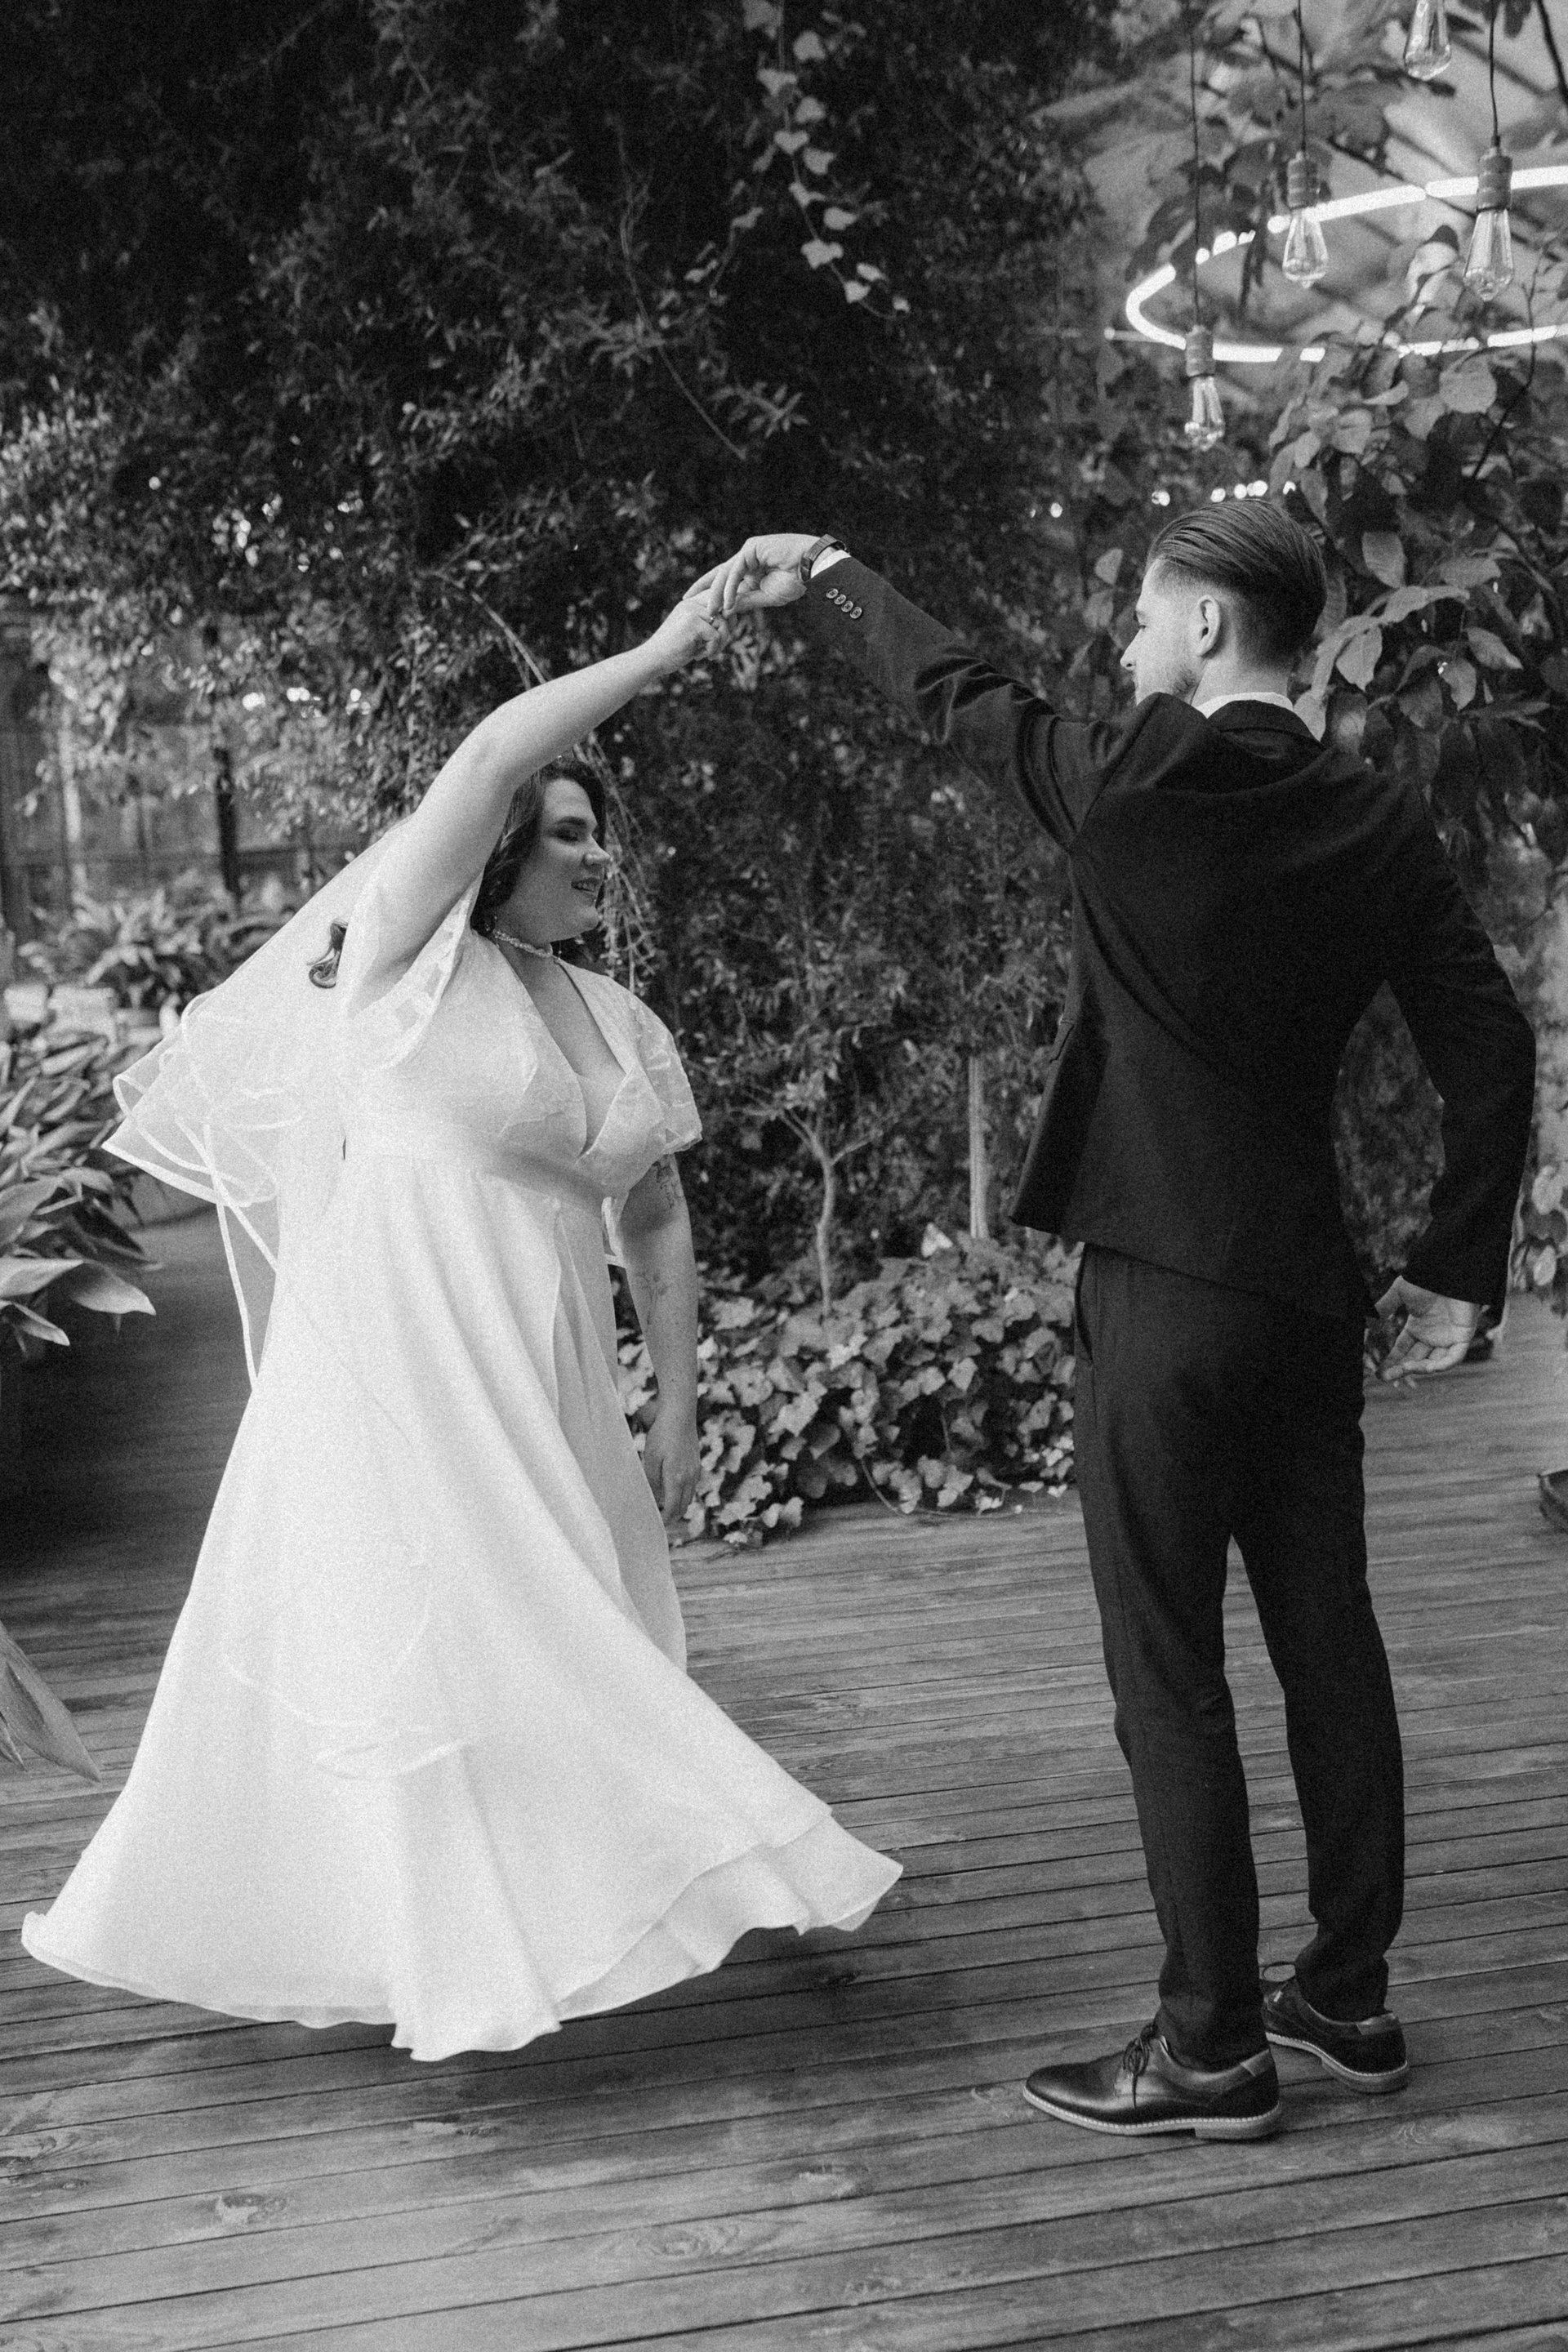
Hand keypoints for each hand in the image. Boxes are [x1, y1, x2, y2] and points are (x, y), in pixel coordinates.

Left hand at [642, 1402, 699, 1527]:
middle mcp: (689, 1478)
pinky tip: (672, 1491)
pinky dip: (682, 1494)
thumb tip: (653, 1499)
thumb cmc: (662, 1435)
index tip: (656, 1526)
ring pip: (688, 1497)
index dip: (665, 1520)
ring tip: (663, 1508)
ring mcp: (695, 1471)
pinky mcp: (696, 1465)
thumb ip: (652, 1481)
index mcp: (676, 1478)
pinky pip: (691, 1487)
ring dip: (678, 1506)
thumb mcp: (650, 1459)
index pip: (672, 1508)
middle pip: (683, 1506)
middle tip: (658, 1521)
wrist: (680, 1415)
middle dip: (672, 1516)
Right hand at [646, 593, 726, 675]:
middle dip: (728, 630)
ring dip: (720, 643)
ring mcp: (692, 611)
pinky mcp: (693, 623)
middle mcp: (691, 603)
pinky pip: (716, 636)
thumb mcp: (694, 633)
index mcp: (691, 603)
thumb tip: (734, 618)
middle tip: (717, 647)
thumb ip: (709, 623)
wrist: (653, 658)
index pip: (720, 600)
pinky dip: (711, 650)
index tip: (723, 634)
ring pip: (723, 624)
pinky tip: (698, 656)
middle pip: (726, 610)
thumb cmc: (674, 650)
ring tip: (707, 653)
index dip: (729, 616)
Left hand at [691, 533, 819, 620]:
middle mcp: (747, 557)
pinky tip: (727, 602)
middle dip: (705, 590)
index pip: (725, 579)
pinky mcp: (751, 547)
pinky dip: (731, 587)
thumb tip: (727, 609)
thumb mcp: (766, 597)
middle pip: (720, 574)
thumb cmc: (795, 581)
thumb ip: (746, 600)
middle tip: (688, 602)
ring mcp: (748, 550)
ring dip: (718, 594)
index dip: (710, 590)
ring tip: (712, 611)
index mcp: (750, 568)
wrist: (812, 568)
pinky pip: (736, 570)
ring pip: (726, 573)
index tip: (696, 603)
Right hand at [1375, 1276, 1482, 1380]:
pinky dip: (1442, 1365)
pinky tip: (1427, 1368)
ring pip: (1434, 1362)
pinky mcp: (1463, 1337)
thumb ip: (1383, 1307)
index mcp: (1418, 1327)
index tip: (1379, 1372)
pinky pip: (1454, 1358)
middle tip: (1385, 1377)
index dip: (1391, 1361)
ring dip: (1419, 1369)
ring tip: (1404, 1368)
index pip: (1403, 1350)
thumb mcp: (1399, 1293)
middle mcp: (1432, 1336)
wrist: (1449, 1272)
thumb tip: (1365, 1321)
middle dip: (1400, 1369)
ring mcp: (1448, 1338)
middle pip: (1415, 1359)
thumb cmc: (1426, 1279)